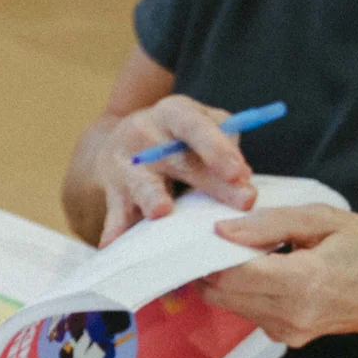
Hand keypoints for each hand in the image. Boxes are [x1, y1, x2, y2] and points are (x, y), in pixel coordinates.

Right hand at [93, 95, 257, 244]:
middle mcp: (145, 135)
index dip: (218, 148)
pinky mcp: (113, 194)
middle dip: (213, 184)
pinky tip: (113, 243)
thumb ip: (224, 144)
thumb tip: (243, 179)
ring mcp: (124, 165)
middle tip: (244, 201)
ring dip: (151, 198)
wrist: (120, 143)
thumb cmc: (176, 138)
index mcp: (172, 113)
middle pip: (180, 161)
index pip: (195, 127)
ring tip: (161, 211)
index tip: (240, 172)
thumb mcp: (200, 124)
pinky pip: (116, 215)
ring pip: (142, 185)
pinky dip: (115, 231)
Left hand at [202, 205, 357, 347]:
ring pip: (227, 304)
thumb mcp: (327, 220)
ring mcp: (286, 331)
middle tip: (224, 238)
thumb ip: (271, 223)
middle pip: (219, 293)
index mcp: (303, 282)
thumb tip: (222, 229)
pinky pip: (246, 311)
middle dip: (211, 265)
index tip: (208, 230)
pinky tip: (267, 271)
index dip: (210, 251)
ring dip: (227, 277)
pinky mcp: (284, 337)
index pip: (229, 273)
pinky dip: (245, 290)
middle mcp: (290, 314)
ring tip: (252, 252)